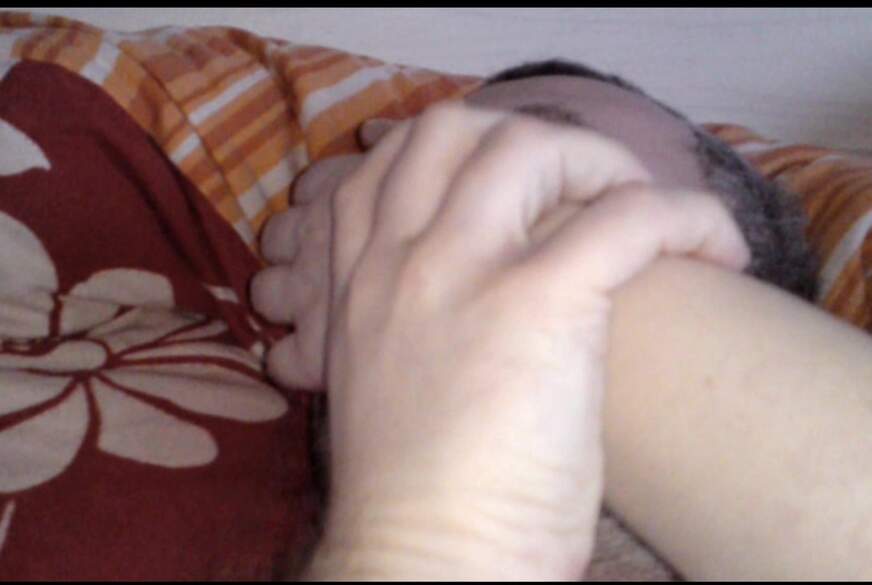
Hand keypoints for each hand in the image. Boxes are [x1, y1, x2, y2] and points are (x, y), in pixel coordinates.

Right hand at [299, 103, 748, 579]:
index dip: (457, 154)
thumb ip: (404, 310)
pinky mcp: (537, 304)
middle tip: (577, 191)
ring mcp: (463, 274)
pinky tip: (714, 248)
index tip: (514, 187)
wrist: (426, 559)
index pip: (388, 163)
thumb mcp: (378, 376)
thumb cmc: (415, 488)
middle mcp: (401, 261)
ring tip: (640, 213)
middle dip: (524, 142)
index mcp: (360, 280)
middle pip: (453, 131)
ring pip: (534, 149)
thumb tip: (470, 284)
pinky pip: (628, 216)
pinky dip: (687, 217)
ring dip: (603, 165)